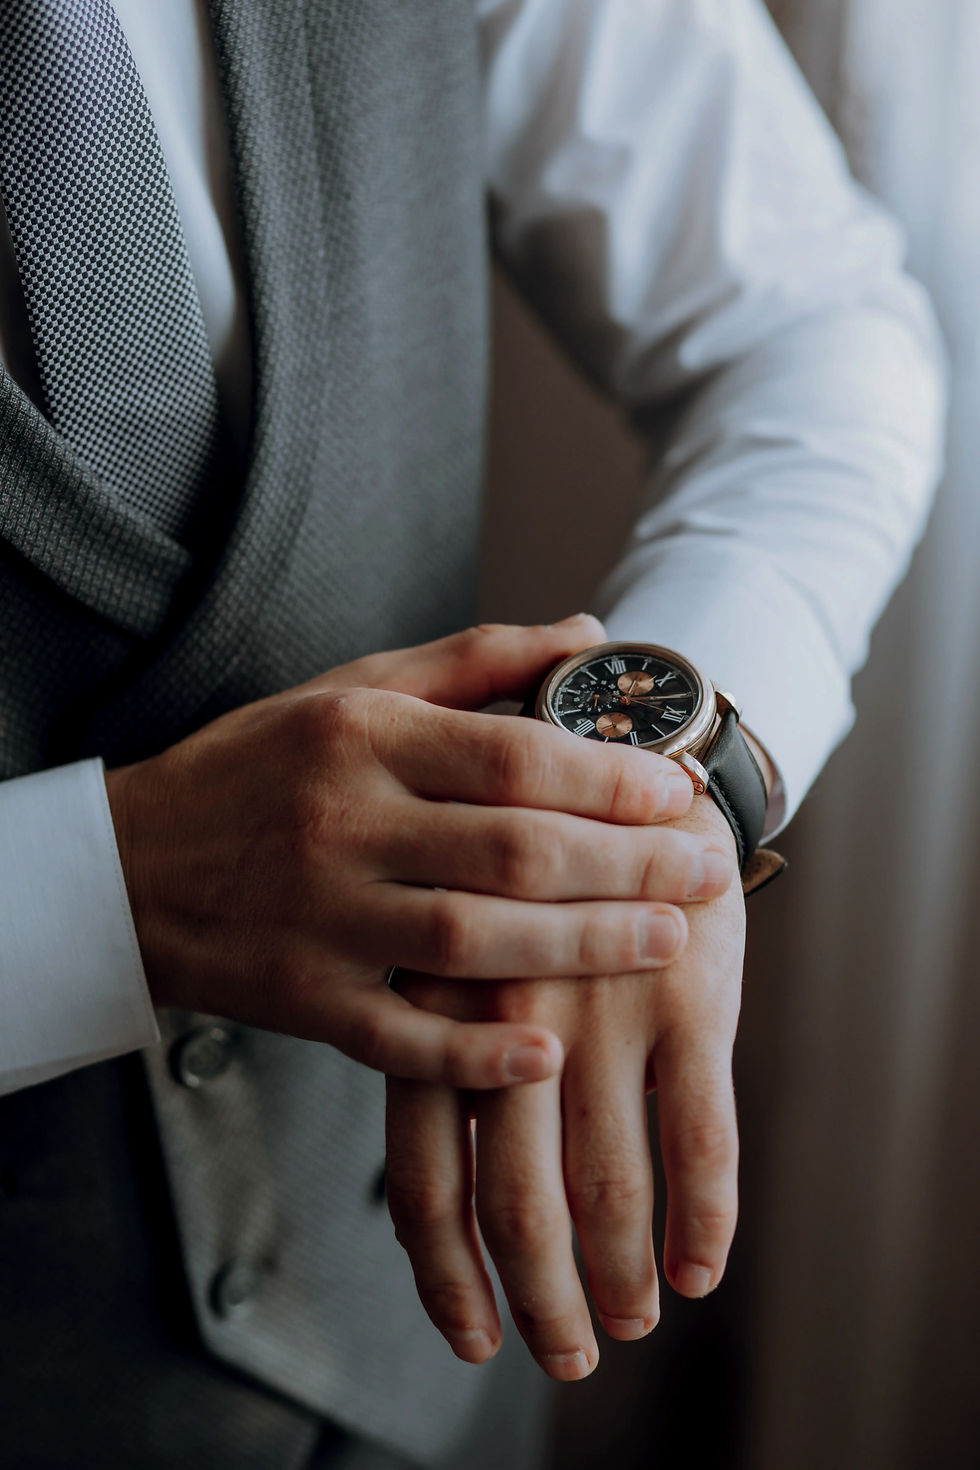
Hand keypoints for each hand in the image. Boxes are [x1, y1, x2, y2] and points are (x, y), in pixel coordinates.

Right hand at [106, 619, 733, 1088]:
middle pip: (513, 850)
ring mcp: (321, 918)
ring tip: (666, 943)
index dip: (609, 778)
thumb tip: (588, 637)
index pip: (511, 755)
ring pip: (471, 941)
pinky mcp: (303, 998)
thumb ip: (474, 662)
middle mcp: (343, 823)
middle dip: (627, 866)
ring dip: (581, 949)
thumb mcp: (350, 690)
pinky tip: (545, 1054)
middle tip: (707, 872)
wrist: (128, 865)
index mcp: (361, 736)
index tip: (678, 792)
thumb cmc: (257, 767)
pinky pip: (398, 1034)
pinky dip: (473, 1050)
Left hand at [385, 797, 743, 1375]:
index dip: (449, 1274)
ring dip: (622, 1278)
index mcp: (435, 1009)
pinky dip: (706, 1218)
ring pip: (613, 1187)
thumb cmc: (520, 863)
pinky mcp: (691, 996)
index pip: (427, 1176)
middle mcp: (511, 1016)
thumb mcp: (446, 937)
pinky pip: (703, 1138)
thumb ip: (430, 1048)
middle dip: (544, 1300)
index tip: (471, 1335)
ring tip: (630, 1320)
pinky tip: (703, 1265)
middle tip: (567, 1354)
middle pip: (519, 1202)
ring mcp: (603, 1008)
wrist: (621, 754)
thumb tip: (431, 1196)